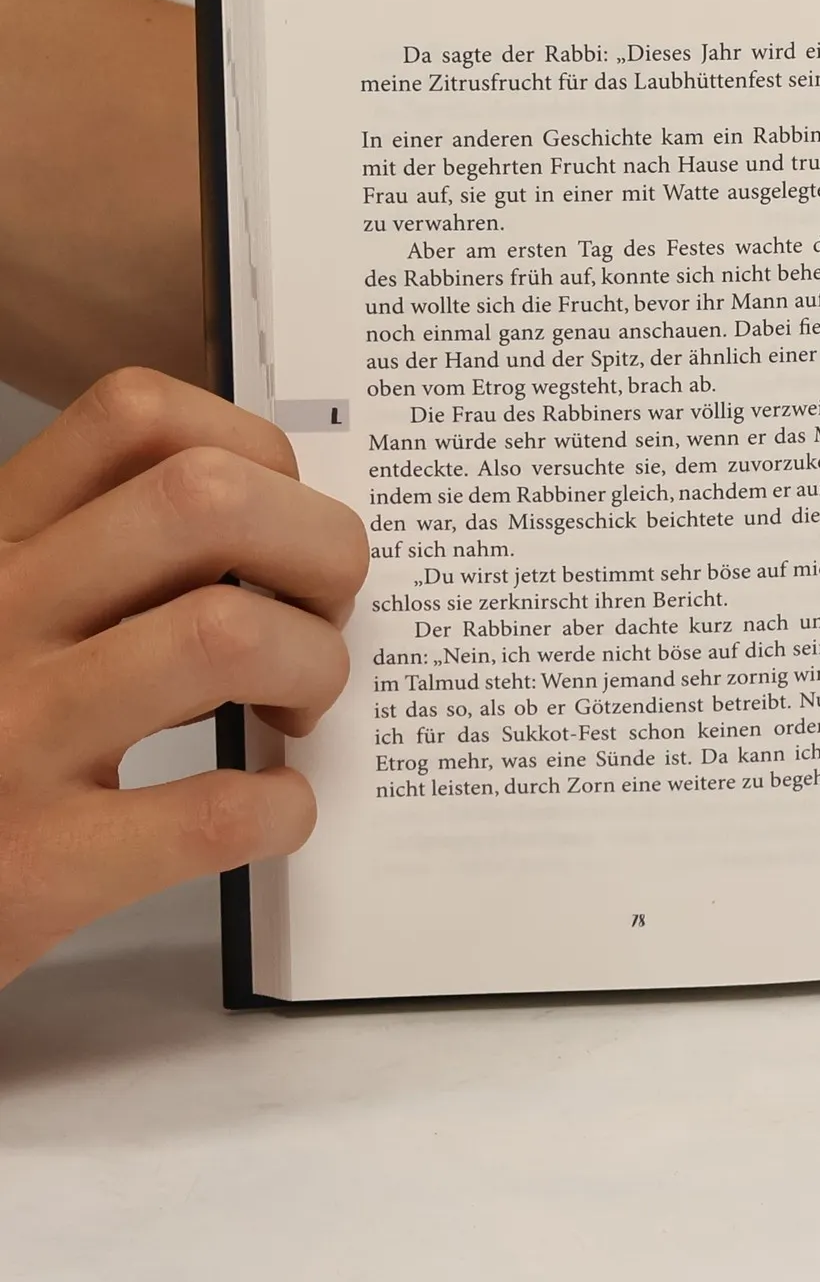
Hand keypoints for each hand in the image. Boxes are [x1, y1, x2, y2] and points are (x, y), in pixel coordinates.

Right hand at [0, 370, 367, 986]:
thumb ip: (104, 568)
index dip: (256, 449)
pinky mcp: (36, 865)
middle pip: (207, 500)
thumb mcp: (6, 618)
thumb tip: (277, 542)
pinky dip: (282, 807)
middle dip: (321, 545)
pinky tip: (272, 809)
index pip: (137, 416)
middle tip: (325, 609)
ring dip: (312, 666)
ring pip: (225, 636)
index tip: (284, 513)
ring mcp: (11, 739)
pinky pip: (216, 809)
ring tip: (298, 707)